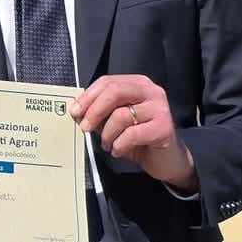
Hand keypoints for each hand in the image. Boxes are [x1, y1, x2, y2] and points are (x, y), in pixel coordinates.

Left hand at [70, 74, 196, 190]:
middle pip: (114, 91)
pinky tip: (118, 151)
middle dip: (94, 110)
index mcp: (137, 84)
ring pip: (121, 115)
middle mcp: (151, 91)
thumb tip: (77, 111)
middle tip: (84, 127)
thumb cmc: (138, 138)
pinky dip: (119, 145)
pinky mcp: (164, 127)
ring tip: (107, 145)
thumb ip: (100, 112)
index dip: (88, 96)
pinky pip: (131, 134)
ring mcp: (160, 108)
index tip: (74, 111)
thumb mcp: (115, 122)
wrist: (167, 160)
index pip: (108, 82)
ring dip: (107, 134)